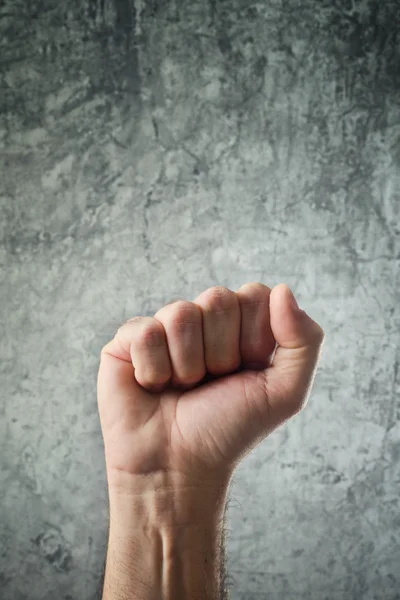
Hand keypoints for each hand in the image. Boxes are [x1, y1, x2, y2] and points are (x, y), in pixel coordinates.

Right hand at [97, 283, 324, 490]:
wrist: (177, 467)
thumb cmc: (228, 430)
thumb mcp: (285, 392)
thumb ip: (304, 340)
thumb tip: (282, 289)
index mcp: (242, 328)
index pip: (254, 294)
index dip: (253, 337)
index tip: (245, 371)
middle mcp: (204, 322)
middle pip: (218, 298)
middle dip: (220, 352)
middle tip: (210, 383)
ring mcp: (165, 328)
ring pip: (181, 314)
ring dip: (186, 364)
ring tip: (181, 388)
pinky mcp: (129, 340)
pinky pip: (146, 332)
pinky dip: (154, 370)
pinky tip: (153, 387)